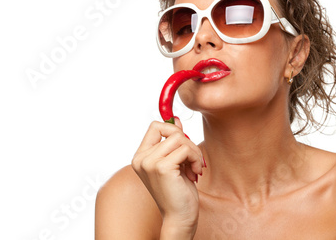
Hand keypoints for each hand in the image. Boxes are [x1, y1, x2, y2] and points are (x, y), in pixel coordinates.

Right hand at [131, 118, 203, 234]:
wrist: (179, 216)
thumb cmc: (179, 191)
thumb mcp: (176, 161)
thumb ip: (173, 141)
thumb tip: (176, 119)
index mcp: (141, 156)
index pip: (156, 126)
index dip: (174, 130)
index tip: (184, 146)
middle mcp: (141, 159)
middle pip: (171, 130)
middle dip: (188, 143)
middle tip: (193, 160)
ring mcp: (149, 163)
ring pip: (180, 138)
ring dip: (193, 152)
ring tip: (193, 168)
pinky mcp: (161, 167)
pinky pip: (185, 149)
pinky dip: (195, 158)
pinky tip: (194, 173)